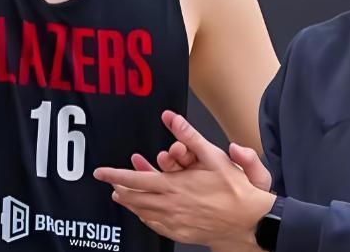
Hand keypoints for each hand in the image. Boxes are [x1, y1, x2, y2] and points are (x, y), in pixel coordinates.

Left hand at [94, 111, 273, 246]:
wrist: (249, 221)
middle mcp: (170, 205)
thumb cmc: (234, 189)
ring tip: (122, 197)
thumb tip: (171, 118)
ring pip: (143, 213)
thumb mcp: (213, 156)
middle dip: (119, 190)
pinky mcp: (182, 232)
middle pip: (134, 199)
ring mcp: (175, 222)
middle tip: (110, 184)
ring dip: (130, 204)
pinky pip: (156, 226)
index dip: (115, 176)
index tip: (101, 173)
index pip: (135, 181)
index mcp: (174, 186)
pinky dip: (145, 218)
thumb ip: (190, 135)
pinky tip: (145, 214)